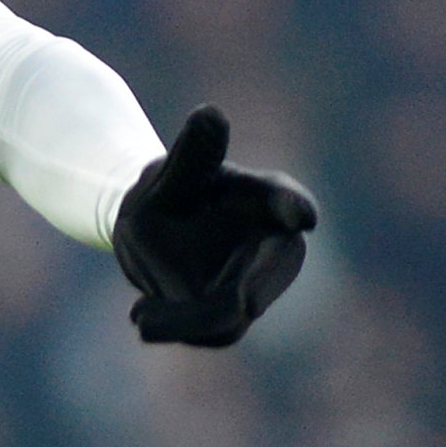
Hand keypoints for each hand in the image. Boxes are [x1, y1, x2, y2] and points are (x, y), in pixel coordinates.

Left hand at [112, 107, 318, 347]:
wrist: (153, 227)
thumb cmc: (173, 189)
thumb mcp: (175, 172)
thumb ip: (194, 150)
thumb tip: (209, 114)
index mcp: (267, 197)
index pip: (287, 199)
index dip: (294, 205)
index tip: (303, 216)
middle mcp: (271, 242)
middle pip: (277, 269)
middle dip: (259, 286)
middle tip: (240, 303)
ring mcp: (254, 281)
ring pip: (236, 313)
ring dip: (192, 319)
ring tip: (142, 318)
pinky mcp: (231, 313)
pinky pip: (213, 332)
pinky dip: (178, 329)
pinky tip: (141, 315)